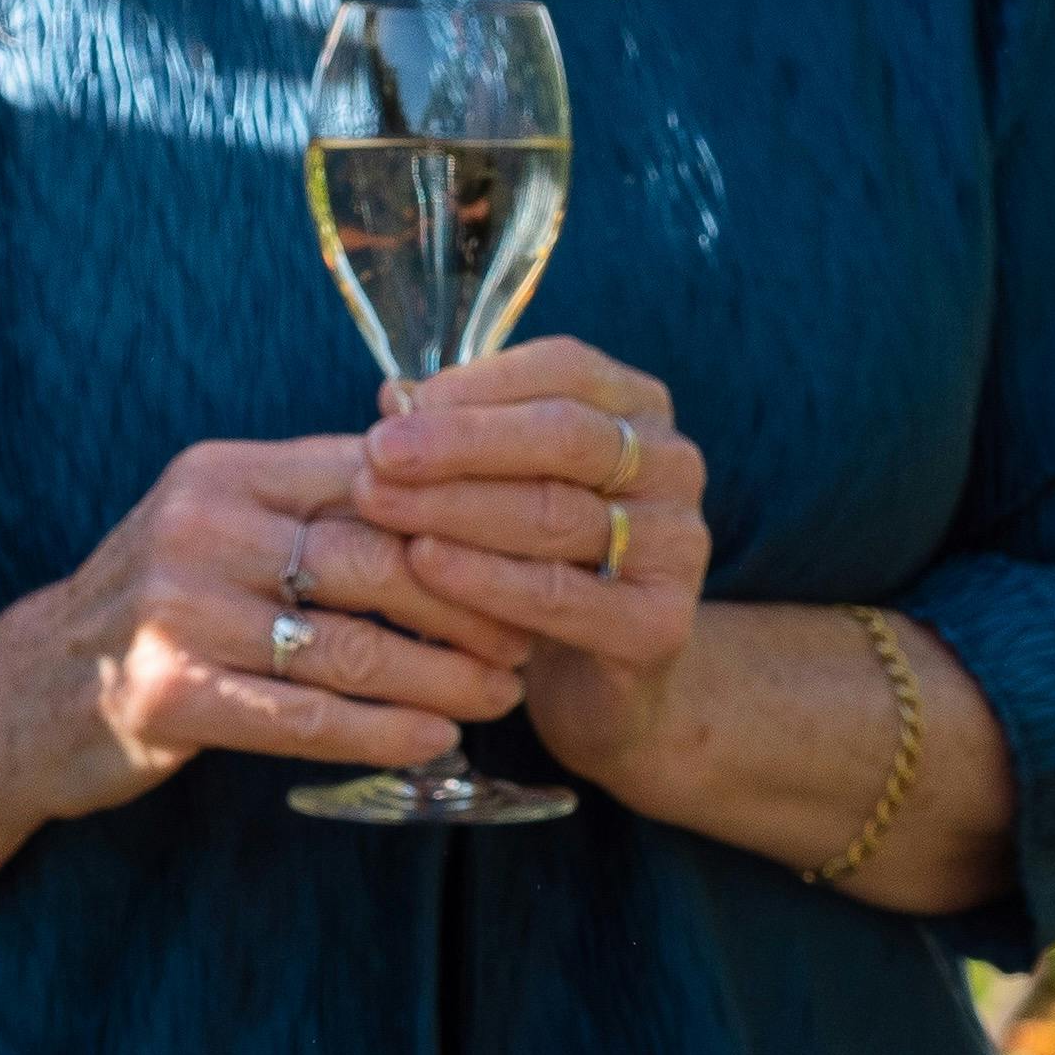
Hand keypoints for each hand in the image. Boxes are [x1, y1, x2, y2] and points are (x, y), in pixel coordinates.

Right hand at [0, 438, 533, 822]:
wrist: (26, 700)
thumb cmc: (153, 615)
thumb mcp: (217, 531)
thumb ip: (310, 507)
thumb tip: (450, 494)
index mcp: (223, 474)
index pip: (369, 476)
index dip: (459, 512)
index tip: (529, 547)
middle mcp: (199, 528)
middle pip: (370, 556)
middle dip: (465, 598)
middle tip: (531, 631)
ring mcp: (179, 612)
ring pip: (346, 644)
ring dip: (440, 674)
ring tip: (502, 692)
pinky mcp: (170, 696)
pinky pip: (302, 716)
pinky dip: (379, 730)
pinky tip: (434, 740)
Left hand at [350, 339, 712, 795]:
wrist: (602, 684)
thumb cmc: (542, 565)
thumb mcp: (505, 489)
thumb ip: (463, 439)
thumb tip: (395, 398)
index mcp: (640, 410)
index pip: (565, 371)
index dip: (478, 384)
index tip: (395, 409)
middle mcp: (673, 465)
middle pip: (562, 437)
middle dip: (460, 443)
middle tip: (377, 453)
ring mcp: (677, 544)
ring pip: (556, 513)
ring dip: (456, 505)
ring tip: (380, 503)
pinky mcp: (660, 622)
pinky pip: (559, 594)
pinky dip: (484, 578)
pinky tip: (423, 564)